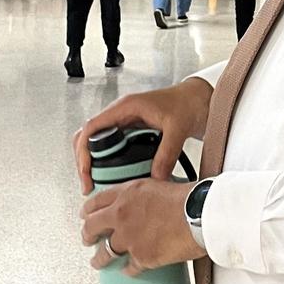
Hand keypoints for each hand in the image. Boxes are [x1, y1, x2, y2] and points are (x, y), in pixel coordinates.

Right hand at [73, 78, 213, 194]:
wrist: (199, 99)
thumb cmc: (188, 103)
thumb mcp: (178, 129)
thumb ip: (166, 154)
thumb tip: (155, 178)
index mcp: (126, 107)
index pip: (92, 127)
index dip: (83, 151)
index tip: (86, 172)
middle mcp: (121, 113)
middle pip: (88, 136)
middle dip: (84, 160)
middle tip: (88, 184)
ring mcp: (125, 122)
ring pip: (97, 142)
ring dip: (93, 162)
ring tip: (97, 183)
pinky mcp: (132, 131)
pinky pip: (111, 147)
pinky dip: (107, 162)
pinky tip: (113, 176)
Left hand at [82, 179, 203, 275]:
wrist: (200, 214)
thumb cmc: (187, 197)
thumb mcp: (159, 185)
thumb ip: (142, 194)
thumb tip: (141, 202)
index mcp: (126, 193)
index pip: (96, 201)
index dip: (88, 210)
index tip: (85, 215)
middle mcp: (122, 215)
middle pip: (92, 227)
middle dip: (87, 235)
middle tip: (87, 239)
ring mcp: (129, 238)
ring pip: (104, 253)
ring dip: (99, 259)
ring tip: (97, 262)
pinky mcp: (141, 257)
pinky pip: (129, 268)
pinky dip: (128, 270)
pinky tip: (127, 270)